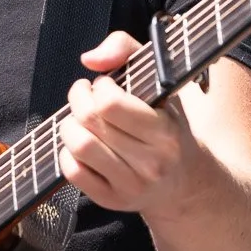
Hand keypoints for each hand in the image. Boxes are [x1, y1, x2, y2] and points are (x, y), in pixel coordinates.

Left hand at [57, 30, 201, 215]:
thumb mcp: (159, 82)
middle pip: (90, 121)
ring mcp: (131, 185)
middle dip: (78, 99)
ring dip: (69, 125)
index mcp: (166, 131)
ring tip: (79, 118)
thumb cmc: (166, 125)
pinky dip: (66, 152)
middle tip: (84, 94)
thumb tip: (90, 59)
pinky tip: (79, 144)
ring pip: (80, 146)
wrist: (183, 181)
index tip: (104, 84)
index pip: (112, 104)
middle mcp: (151, 162)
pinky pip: (73, 172)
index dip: (99, 87)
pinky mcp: (112, 200)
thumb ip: (126, 50)